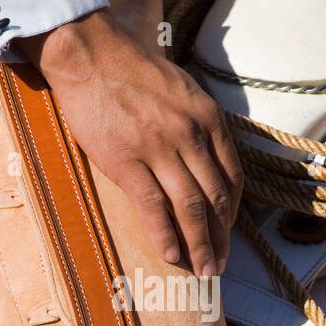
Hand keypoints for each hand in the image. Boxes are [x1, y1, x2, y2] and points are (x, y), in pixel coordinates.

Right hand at [19, 10, 242, 277]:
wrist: (92, 54)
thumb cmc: (135, 73)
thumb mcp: (184, 92)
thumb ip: (200, 127)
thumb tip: (208, 165)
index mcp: (209, 119)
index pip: (232, 177)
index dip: (233, 213)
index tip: (228, 234)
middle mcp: (191, 136)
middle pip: (216, 198)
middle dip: (221, 237)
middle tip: (221, 265)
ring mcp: (159, 149)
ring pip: (190, 207)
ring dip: (200, 245)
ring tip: (204, 270)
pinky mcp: (127, 161)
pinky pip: (153, 206)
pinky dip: (166, 235)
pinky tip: (172, 256)